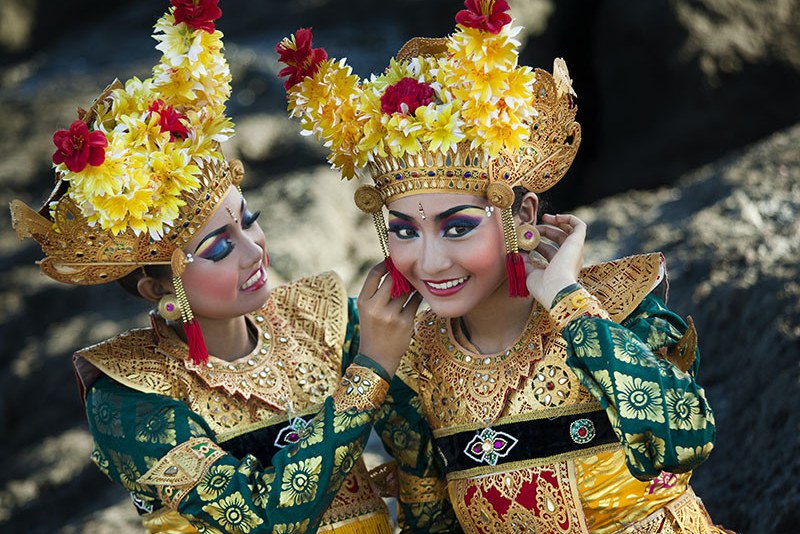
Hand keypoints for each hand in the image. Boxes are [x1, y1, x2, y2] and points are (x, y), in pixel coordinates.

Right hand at [357, 262, 422, 377]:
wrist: (376, 359)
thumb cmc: (374, 329)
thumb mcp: (367, 310)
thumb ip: (377, 291)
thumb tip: (395, 268)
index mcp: (363, 301)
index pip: (374, 273)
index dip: (386, 264)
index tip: (393, 262)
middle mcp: (375, 307)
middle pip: (392, 279)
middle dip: (401, 273)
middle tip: (408, 271)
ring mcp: (391, 316)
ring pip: (407, 290)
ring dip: (412, 284)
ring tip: (414, 283)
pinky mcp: (405, 323)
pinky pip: (416, 302)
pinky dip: (418, 296)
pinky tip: (419, 296)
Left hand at [525, 213, 585, 309]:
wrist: (555, 289)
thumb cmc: (543, 287)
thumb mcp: (529, 272)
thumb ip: (525, 261)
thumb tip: (519, 250)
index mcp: (559, 268)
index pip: (549, 251)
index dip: (537, 242)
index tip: (524, 238)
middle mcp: (569, 259)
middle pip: (558, 239)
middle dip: (545, 230)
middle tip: (532, 226)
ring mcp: (575, 251)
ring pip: (569, 231)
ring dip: (556, 222)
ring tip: (544, 218)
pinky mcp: (577, 243)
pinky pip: (579, 226)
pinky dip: (569, 218)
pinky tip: (556, 217)